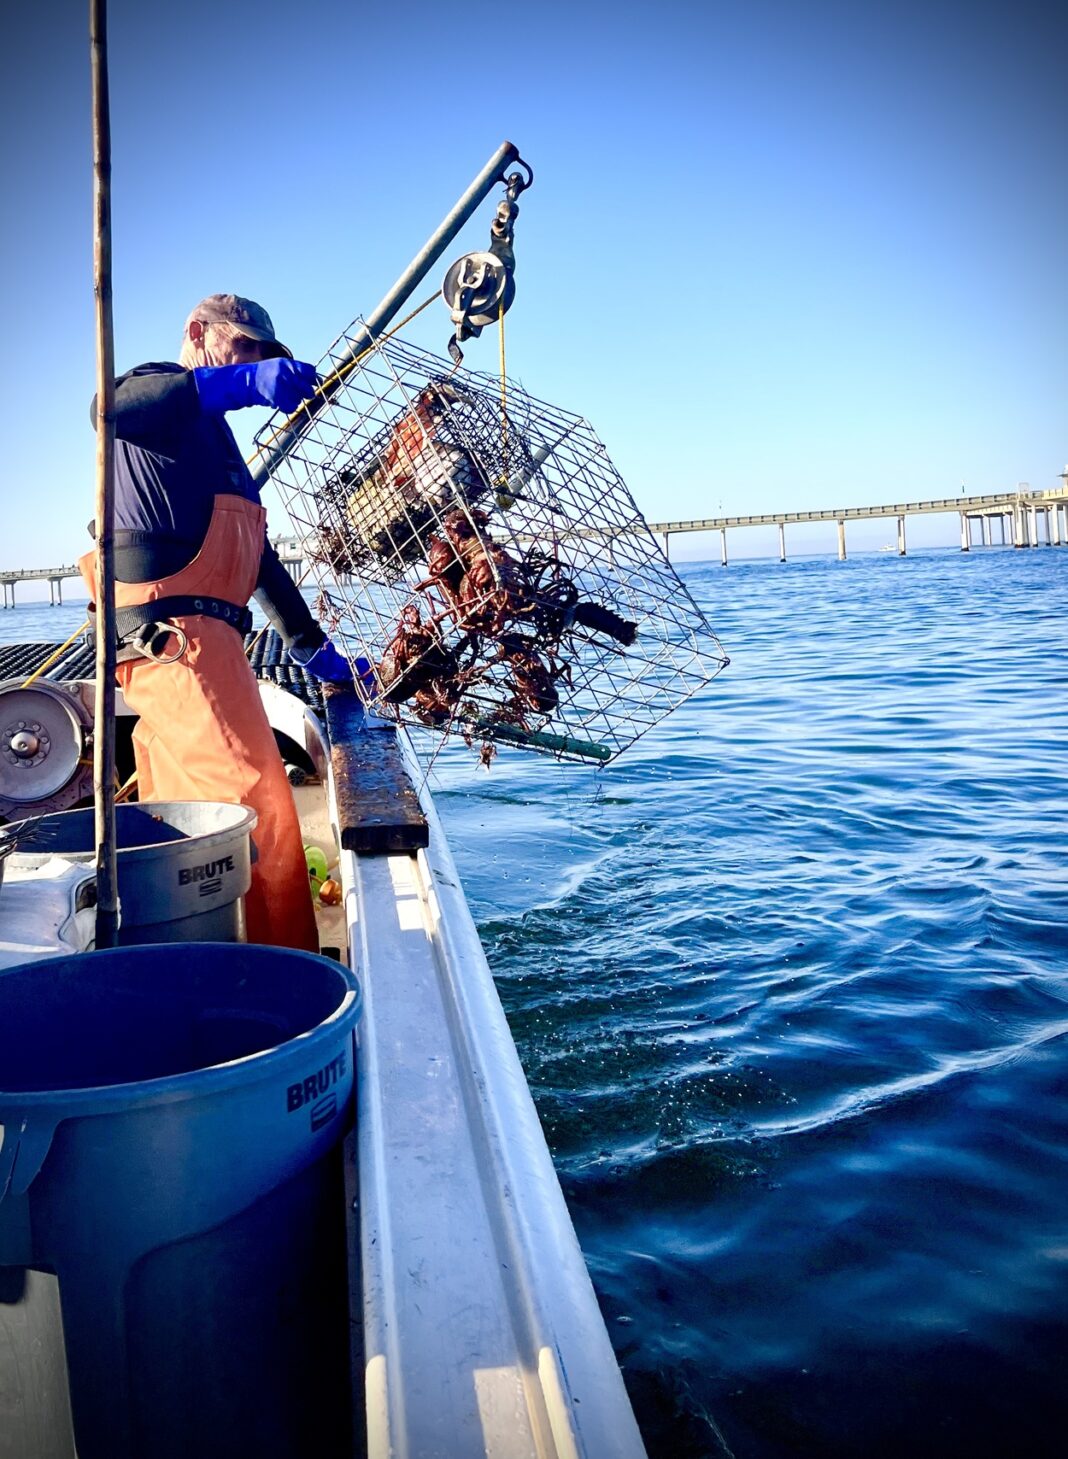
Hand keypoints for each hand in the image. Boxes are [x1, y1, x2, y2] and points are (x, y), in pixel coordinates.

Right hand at [193, 358, 318, 414]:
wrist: (244, 381)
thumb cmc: (264, 374)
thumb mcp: (280, 366)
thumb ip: (296, 370)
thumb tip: (316, 379)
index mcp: (288, 364)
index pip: (310, 371)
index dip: (313, 379)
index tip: (312, 383)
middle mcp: (285, 373)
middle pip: (307, 388)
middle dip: (307, 393)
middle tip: (304, 394)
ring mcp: (281, 386)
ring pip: (299, 399)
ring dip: (294, 400)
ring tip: (284, 396)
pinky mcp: (276, 397)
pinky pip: (291, 407)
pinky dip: (288, 407)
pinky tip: (280, 402)